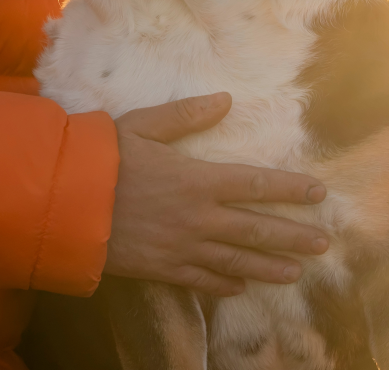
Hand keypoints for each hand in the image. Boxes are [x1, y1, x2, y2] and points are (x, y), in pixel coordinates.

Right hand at [103, 92, 329, 296]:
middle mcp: (198, 217)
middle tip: (323, 243)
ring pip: (236, 261)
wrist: (65, 202)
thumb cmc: (103, 157)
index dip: (290, 189)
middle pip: (256, 229)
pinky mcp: (162, 268)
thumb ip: (186, 115)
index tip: (318, 193)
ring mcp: (182, 247)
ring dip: (269, 267)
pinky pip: (201, 281)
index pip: (256, 184)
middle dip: (293, 236)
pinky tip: (241, 287)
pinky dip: (224, 285)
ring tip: (296, 273)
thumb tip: (225, 100)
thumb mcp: (143, 125)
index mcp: (198, 179)